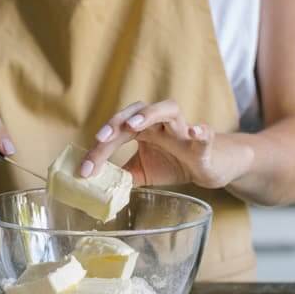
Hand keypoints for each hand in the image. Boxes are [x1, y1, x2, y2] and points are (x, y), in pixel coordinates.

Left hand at [81, 100, 251, 188]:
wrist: (209, 167)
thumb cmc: (174, 163)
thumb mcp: (141, 172)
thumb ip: (121, 174)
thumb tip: (95, 184)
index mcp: (143, 129)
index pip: (117, 132)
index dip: (100, 149)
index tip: (85, 169)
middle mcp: (161, 124)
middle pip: (137, 112)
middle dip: (117, 123)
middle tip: (101, 138)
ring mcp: (183, 130)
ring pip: (168, 109)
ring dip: (149, 114)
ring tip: (134, 125)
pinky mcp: (204, 144)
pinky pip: (205, 132)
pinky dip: (201, 131)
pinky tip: (195, 131)